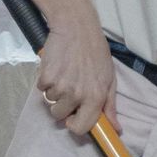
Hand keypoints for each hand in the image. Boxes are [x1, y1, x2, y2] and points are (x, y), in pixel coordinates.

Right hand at [35, 0, 115, 137]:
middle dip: (62, 106)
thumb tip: (115, 128)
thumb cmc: (96, 52)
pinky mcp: (46, 76)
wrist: (77, 27)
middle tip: (69, 88)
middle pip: (59, 116)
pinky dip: (46, 80)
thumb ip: (110, 105)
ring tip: (64, 74)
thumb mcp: (109, 79)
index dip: (74, 124)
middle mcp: (78, 94)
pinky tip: (56, 68)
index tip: (73, 116)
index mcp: (96, 97)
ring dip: (54, 91)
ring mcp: (61, 86)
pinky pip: (41, 88)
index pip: (80, 128)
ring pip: (50, 102)